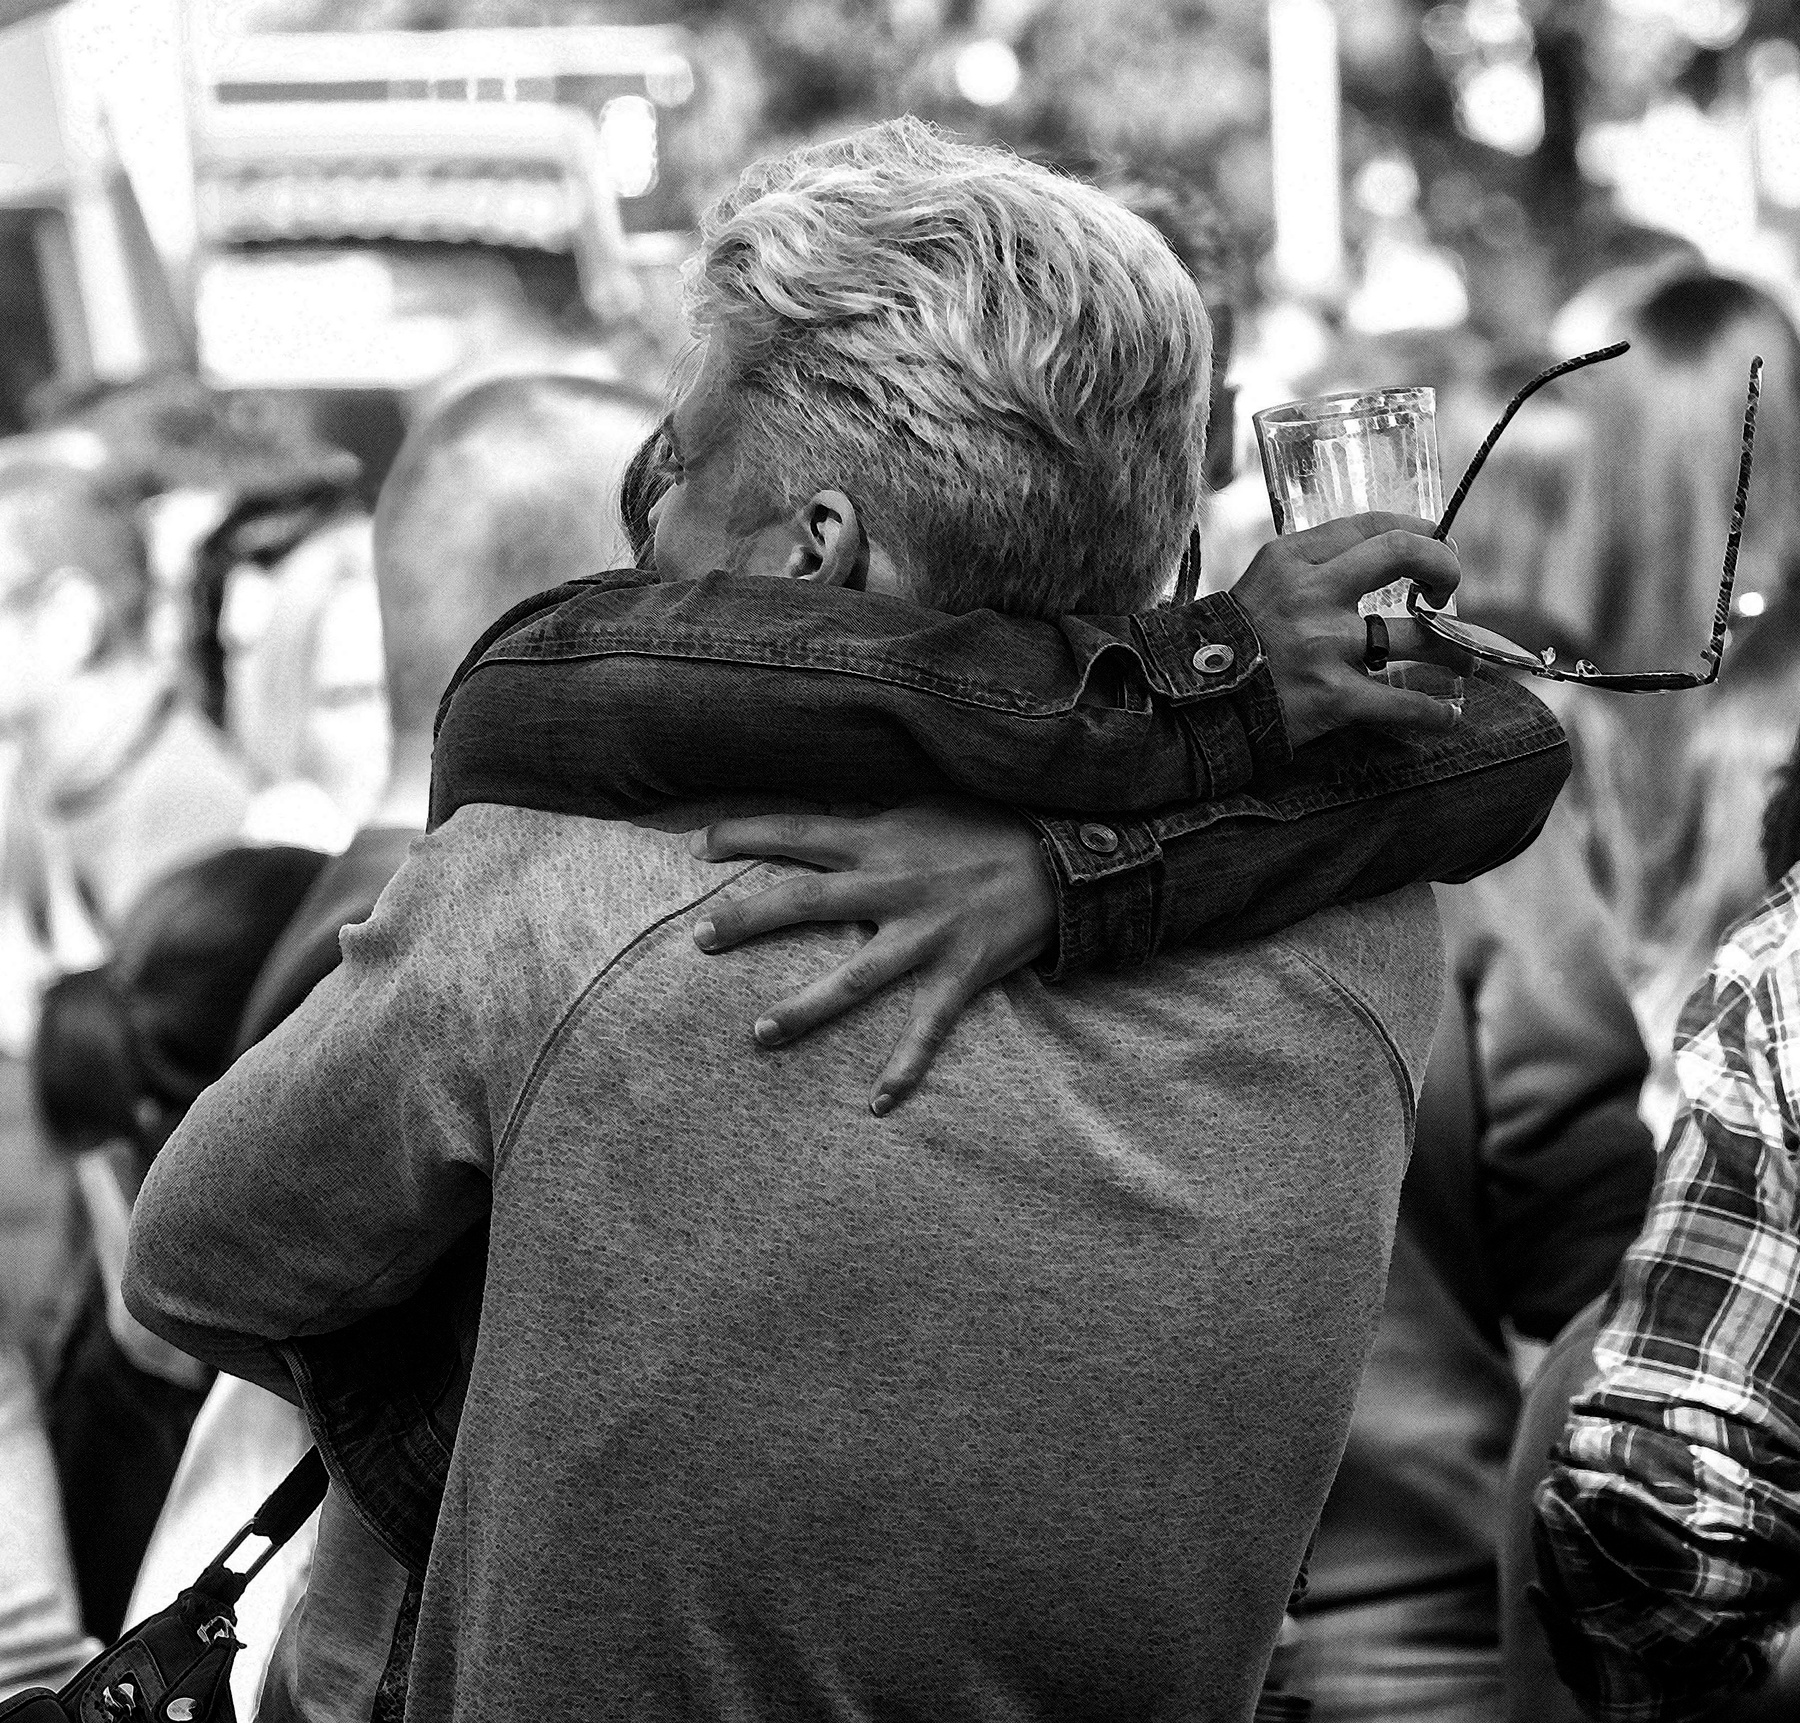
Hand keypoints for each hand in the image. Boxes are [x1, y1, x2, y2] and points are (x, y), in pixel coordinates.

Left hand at [687, 800, 1055, 1114]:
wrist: (1063, 860)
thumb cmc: (987, 828)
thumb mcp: (921, 809)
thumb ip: (869, 824)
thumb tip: (816, 825)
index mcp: (880, 840)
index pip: (798, 830)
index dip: (745, 835)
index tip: (699, 846)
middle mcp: (894, 887)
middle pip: (804, 902)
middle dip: (747, 921)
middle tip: (697, 939)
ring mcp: (925, 935)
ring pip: (853, 978)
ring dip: (804, 1008)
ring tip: (758, 1033)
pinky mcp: (960, 973)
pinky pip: (926, 1028)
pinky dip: (904, 1067)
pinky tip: (878, 1104)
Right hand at [1229, 512, 1475, 747]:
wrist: (1191, 704)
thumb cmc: (1231, 643)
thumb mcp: (1262, 585)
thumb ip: (1311, 570)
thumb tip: (1374, 561)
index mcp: (1291, 559)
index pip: (1373, 526)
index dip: (1418, 532)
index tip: (1434, 548)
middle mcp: (1310, 594)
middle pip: (1403, 554)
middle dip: (1444, 567)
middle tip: (1449, 590)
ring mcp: (1323, 646)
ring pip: (1415, 635)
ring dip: (1453, 647)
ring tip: (1464, 658)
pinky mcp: (1330, 697)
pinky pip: (1401, 703)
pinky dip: (1433, 712)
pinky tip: (1450, 715)